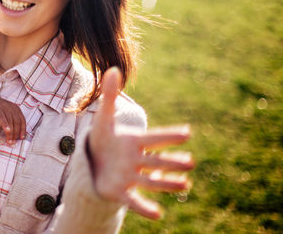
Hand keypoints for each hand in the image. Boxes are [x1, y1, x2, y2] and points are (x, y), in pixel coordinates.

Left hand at [0, 89, 25, 145]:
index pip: (0, 117)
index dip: (5, 124)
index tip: (8, 131)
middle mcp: (4, 106)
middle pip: (10, 120)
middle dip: (11, 133)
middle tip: (10, 142)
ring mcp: (12, 107)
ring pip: (17, 120)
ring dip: (17, 132)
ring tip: (15, 141)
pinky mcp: (17, 108)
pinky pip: (22, 119)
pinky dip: (23, 128)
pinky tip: (22, 135)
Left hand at [88, 67, 194, 218]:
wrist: (92, 163)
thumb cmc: (103, 140)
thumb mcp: (103, 118)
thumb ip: (109, 96)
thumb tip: (113, 68)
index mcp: (134, 142)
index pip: (153, 138)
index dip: (167, 136)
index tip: (187, 132)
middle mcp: (136, 161)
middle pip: (156, 161)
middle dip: (172, 161)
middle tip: (190, 162)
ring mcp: (130, 177)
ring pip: (150, 181)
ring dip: (167, 184)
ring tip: (185, 185)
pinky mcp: (120, 192)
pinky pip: (133, 201)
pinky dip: (144, 207)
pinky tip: (157, 214)